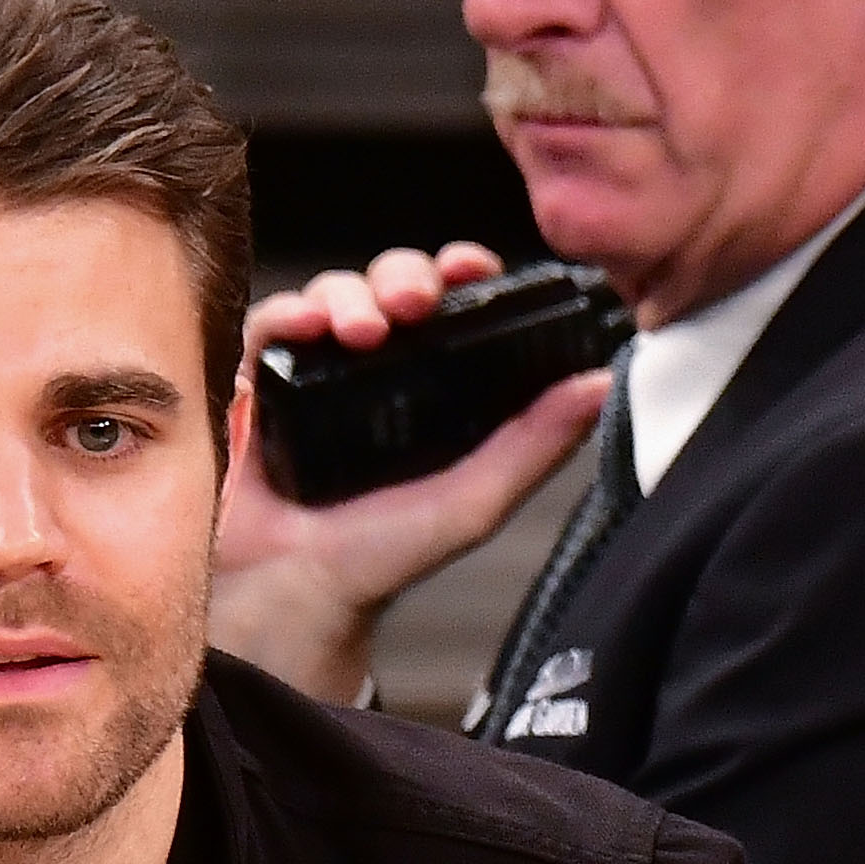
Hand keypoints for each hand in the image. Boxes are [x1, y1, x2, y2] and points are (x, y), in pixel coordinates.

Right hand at [208, 240, 615, 701]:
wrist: (295, 595)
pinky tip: (304, 328)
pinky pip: (271, 325)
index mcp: (433, 388)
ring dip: (346, 293)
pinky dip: (287, 313)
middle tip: (413, 304)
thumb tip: (601, 382)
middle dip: (402, 276)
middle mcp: (376, 373)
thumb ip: (536, 444)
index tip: (469, 268)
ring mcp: (318, 376)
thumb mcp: (474, 501)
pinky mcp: (262, 387)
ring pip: (333, 294)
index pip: (453, 304)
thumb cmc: (380, 560)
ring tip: (358, 330)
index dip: (461, 272)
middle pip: (390, 283)